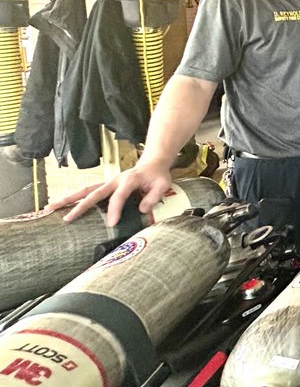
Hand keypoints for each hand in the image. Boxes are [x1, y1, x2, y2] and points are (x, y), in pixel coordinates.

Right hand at [50, 162, 173, 227]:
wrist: (152, 163)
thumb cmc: (157, 175)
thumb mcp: (163, 185)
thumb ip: (153, 197)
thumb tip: (140, 210)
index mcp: (128, 180)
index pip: (118, 197)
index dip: (114, 210)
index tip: (111, 224)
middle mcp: (114, 180)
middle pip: (93, 193)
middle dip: (80, 205)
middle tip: (66, 218)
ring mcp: (108, 182)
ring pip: (85, 191)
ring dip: (69, 198)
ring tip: (51, 207)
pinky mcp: (105, 185)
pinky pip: (88, 192)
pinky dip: (75, 197)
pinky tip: (63, 204)